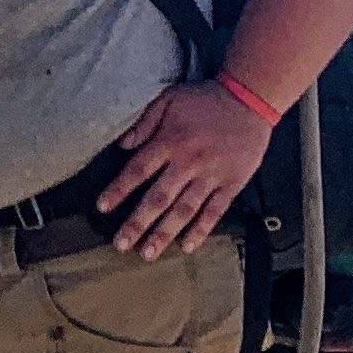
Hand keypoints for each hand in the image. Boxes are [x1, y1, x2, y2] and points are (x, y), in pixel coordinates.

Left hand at [98, 79, 279, 256]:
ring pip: (184, 210)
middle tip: (121, 243)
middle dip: (138, 223)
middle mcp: (189, 162)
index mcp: (171, 141)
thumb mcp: (169, 99)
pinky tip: (188, 246)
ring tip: (148, 253)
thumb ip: (145, 122)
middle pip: (158, 198)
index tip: (102, 207)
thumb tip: (122, 145)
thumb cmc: (206, 100)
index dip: (119, 189)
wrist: (250, 100)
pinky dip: (201, 230)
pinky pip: (214, 211)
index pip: (138, 170)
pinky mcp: (232, 183)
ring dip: (165, 233)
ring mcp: (211, 175)